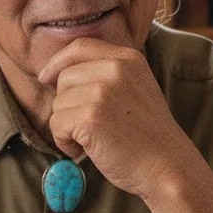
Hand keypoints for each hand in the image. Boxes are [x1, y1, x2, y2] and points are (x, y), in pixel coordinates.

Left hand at [37, 37, 199, 202]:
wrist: (167, 166)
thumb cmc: (148, 136)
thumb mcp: (136, 89)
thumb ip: (109, 75)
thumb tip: (61, 74)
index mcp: (127, 59)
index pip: (80, 47)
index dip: (57, 62)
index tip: (46, 77)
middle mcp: (115, 69)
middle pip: (64, 78)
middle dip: (67, 104)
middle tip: (88, 127)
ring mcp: (102, 92)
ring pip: (58, 103)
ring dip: (66, 127)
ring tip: (91, 141)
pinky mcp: (90, 116)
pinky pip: (57, 124)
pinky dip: (64, 142)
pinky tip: (84, 150)